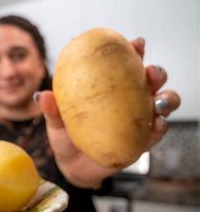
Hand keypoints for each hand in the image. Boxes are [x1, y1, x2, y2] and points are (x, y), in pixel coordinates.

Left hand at [36, 37, 180, 187]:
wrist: (72, 167)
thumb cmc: (66, 138)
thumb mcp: (57, 122)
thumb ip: (53, 109)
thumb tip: (43, 95)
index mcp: (110, 88)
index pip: (126, 65)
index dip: (134, 52)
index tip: (135, 44)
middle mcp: (130, 100)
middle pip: (151, 80)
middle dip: (156, 72)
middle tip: (150, 72)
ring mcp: (139, 120)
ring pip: (163, 102)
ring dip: (166, 98)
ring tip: (158, 100)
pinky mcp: (142, 141)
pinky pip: (157, 132)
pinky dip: (160, 127)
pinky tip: (157, 124)